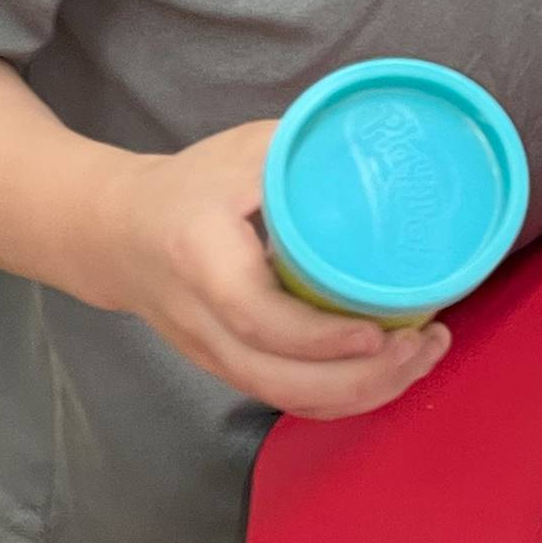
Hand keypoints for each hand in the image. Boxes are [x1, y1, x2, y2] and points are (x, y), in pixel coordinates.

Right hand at [90, 120, 449, 416]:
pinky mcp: (230, 369)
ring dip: (360, 392)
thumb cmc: (188, 186)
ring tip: (422, 358)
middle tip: (423, 345)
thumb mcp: (243, 151)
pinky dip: (341, 399)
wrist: (118, 234)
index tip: (380, 331)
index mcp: (202, 259)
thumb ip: (306, 148)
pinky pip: (287, 399)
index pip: (257, 316)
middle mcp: (203, 322)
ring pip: (287, 399)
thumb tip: (387, 142)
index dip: (320, 335)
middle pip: (279, 379)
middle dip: (359, 377)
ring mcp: (213, 356)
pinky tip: (388, 375)